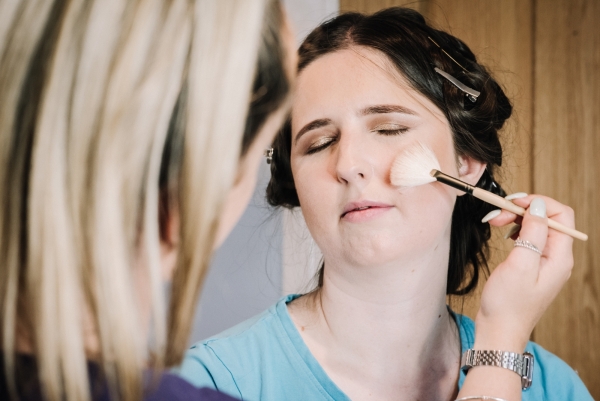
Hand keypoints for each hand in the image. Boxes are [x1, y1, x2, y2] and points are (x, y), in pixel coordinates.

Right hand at [474, 195, 574, 351]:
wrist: (499, 329)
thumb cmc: (508, 304)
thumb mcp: (520, 264)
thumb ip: (532, 233)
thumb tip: (538, 207)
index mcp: (560, 257)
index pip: (561, 215)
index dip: (538, 203)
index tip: (513, 203)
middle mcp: (557, 257)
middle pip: (548, 218)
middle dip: (522, 209)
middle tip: (497, 213)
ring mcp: (546, 261)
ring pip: (537, 226)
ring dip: (516, 218)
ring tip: (494, 222)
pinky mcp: (533, 264)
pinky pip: (529, 237)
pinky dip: (514, 229)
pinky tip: (503, 234)